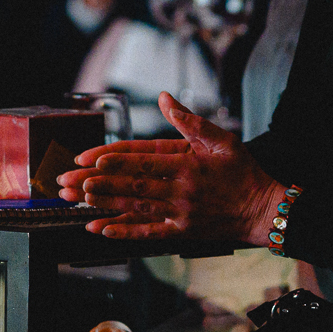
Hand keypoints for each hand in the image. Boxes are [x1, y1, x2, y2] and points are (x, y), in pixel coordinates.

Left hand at [55, 92, 283, 241]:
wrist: (264, 209)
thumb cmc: (242, 171)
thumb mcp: (221, 139)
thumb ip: (189, 120)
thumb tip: (164, 98)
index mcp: (187, 164)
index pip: (142, 160)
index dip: (113, 159)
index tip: (88, 158)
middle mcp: (180, 190)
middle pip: (131, 186)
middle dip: (97, 182)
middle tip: (68, 181)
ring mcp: (180, 213)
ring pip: (135, 208)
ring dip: (104, 204)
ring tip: (77, 200)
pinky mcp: (182, 232)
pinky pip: (148, 233)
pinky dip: (123, 231)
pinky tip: (101, 229)